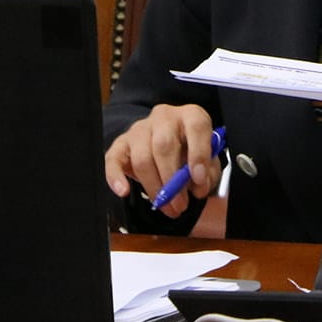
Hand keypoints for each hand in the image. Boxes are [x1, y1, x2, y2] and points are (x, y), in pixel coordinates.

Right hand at [103, 103, 219, 217]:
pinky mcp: (121, 143)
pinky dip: (116, 177)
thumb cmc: (190, 153)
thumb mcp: (207, 160)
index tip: (199, 180)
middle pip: (164, 145)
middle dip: (171, 180)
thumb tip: (197, 186)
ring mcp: (140, 128)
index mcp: (191, 115)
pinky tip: (124, 191)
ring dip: (153, 187)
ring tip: (165, 206)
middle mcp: (164, 117)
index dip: (199, 154)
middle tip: (180, 205)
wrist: (168, 146)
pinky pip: (113, 159)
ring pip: (142, 158)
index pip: (196, 127)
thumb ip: (207, 172)